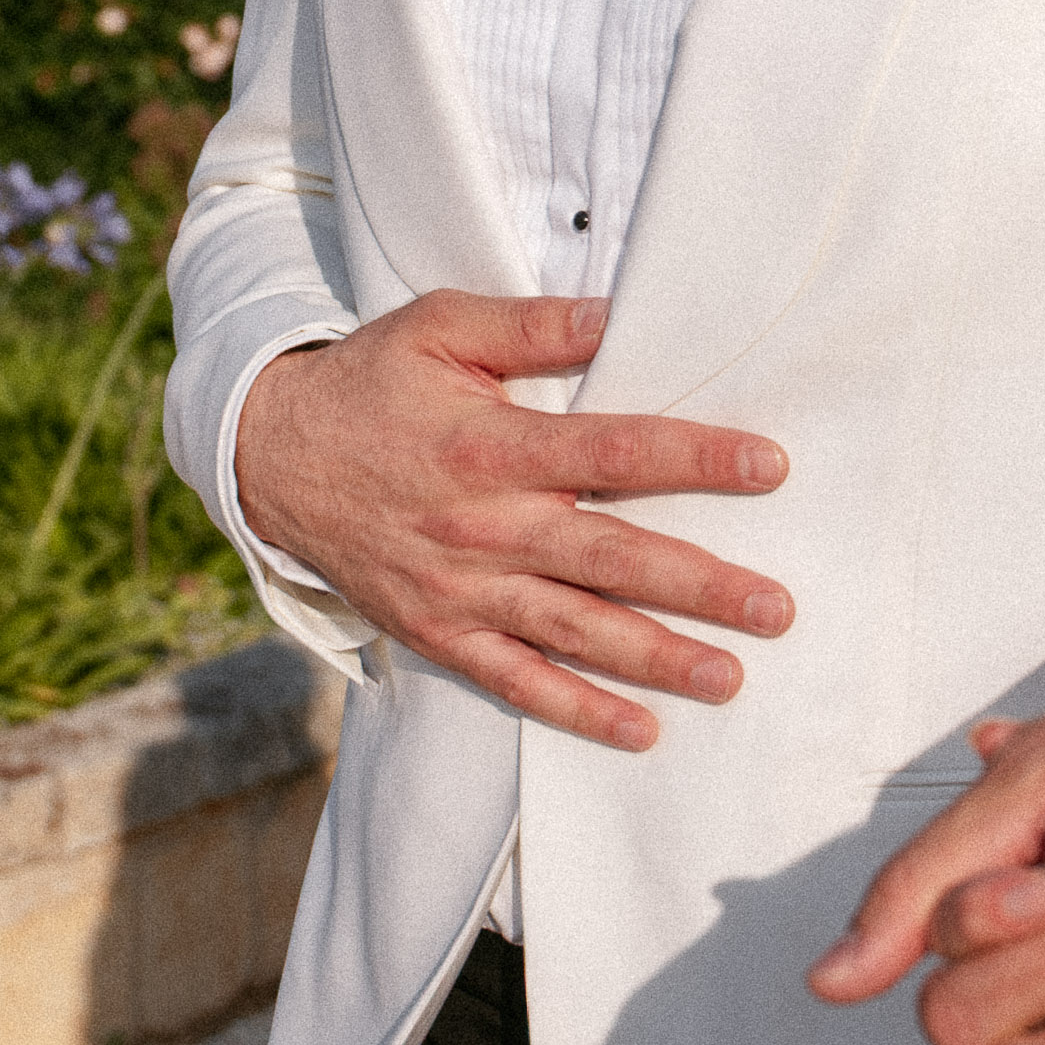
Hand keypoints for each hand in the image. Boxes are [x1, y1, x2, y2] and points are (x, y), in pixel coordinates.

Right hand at [232, 292, 791, 749]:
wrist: (268, 459)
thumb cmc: (370, 384)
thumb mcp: (438, 326)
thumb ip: (529, 326)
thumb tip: (614, 313)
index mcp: (491, 447)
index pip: (612, 452)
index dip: (693, 459)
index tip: (770, 466)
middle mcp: (482, 526)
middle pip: (608, 558)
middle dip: (698, 586)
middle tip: (776, 608)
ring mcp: (460, 589)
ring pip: (573, 630)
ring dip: (654, 658)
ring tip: (730, 677)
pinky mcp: (439, 632)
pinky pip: (514, 680)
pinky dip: (575, 710)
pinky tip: (640, 730)